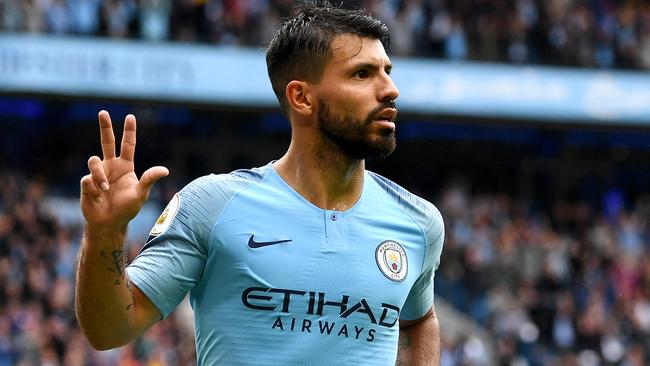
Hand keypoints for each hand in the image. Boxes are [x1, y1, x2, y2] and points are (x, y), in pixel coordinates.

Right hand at [80, 111, 168, 230]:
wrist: (108, 224)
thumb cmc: (126, 209)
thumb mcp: (140, 194)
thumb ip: (149, 180)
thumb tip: (165, 170)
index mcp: (125, 167)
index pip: (128, 145)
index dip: (129, 131)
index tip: (130, 116)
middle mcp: (111, 166)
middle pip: (106, 141)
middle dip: (104, 127)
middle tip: (103, 112)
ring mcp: (97, 173)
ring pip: (93, 161)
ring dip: (100, 176)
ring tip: (105, 190)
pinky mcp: (86, 182)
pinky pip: (87, 179)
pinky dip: (94, 190)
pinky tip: (98, 199)